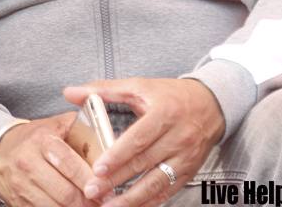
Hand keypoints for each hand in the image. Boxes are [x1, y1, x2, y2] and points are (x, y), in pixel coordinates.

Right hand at [0, 114, 103, 206]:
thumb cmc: (34, 138)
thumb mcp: (55, 124)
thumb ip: (81, 127)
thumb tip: (109, 141)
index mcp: (42, 141)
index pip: (70, 164)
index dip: (90, 180)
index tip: (106, 190)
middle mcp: (28, 163)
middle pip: (64, 192)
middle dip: (87, 201)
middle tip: (102, 202)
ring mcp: (21, 185)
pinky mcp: (18, 202)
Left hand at [63, 78, 224, 206]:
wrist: (210, 105)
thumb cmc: (171, 95)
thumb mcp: (139, 86)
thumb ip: (104, 90)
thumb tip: (70, 93)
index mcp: (164, 113)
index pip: (138, 139)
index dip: (117, 156)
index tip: (97, 169)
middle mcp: (178, 137)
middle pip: (143, 163)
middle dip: (116, 180)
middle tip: (92, 191)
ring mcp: (185, 157)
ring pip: (156, 182)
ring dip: (131, 198)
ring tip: (108, 206)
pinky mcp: (189, 171)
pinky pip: (167, 191)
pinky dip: (149, 202)